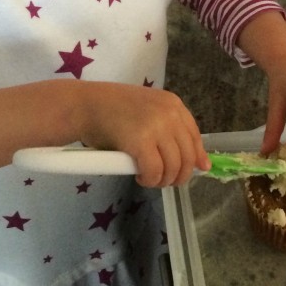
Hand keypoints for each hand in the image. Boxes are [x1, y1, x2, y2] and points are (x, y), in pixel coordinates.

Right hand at [78, 83, 208, 187]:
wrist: (84, 104)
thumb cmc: (111, 109)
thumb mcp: (147, 113)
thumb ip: (170, 132)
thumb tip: (202, 163)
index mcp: (173, 103)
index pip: (195, 136)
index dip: (197, 156)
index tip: (197, 170)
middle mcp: (169, 113)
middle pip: (187, 155)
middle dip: (179, 175)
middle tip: (165, 181)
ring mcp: (156, 126)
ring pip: (173, 167)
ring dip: (163, 180)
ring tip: (150, 179)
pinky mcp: (140, 142)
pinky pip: (154, 171)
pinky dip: (149, 180)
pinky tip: (140, 178)